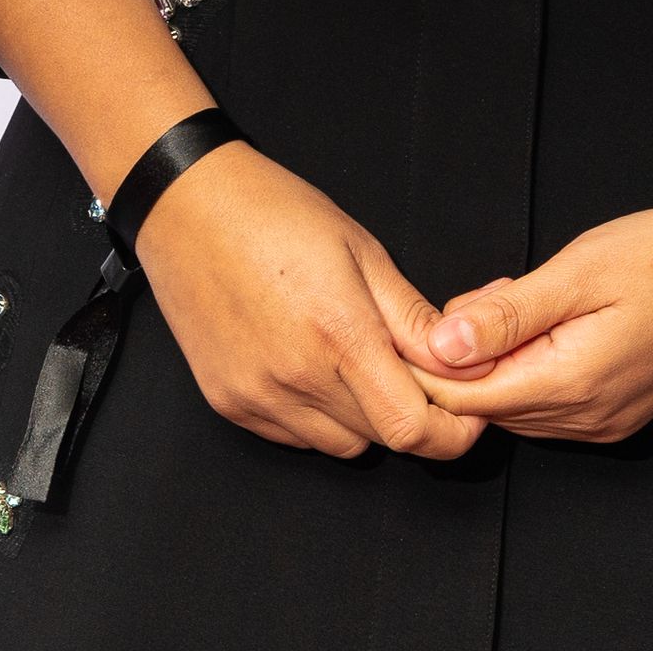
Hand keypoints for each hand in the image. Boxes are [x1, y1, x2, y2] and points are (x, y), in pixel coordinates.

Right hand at [135, 143, 483, 460]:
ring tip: (355, 361)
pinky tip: (312, 367)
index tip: (465, 412)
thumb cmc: (277, 214)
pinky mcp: (229, 403)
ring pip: (340, 445)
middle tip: (410, 369)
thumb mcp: (363, 252)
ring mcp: (256, 396)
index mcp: (338, 334)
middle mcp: (294, 377)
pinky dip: (318, 417)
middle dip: (410, 414)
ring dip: (363, 418)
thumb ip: (414, 319)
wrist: (188, 207)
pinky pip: (295, 437)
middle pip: (381, 439)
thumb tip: (464, 362)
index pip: (412, 429)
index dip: (451, 432)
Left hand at [401, 189, 652, 444]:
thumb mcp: (579, 270)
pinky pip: (551, 404)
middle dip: (462, 357)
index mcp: (571, 383)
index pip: (466, 397)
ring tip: (510, 296)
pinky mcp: (620, 413)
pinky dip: (528, 367)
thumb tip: (440, 344)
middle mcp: (587, 418)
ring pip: (518, 406)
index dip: (429, 360)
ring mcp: (606, 422)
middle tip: (472, 293)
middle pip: (488, 406)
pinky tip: (540, 320)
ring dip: (497, 361)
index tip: (411, 320)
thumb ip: (506, 314)